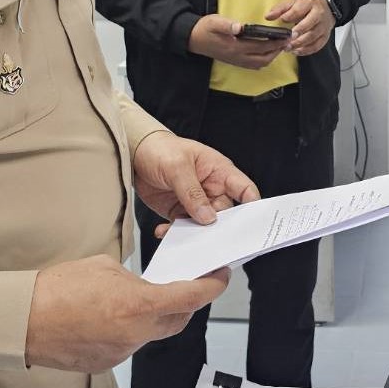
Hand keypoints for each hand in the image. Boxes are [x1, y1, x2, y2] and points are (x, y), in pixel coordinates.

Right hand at [25, 254, 229, 372]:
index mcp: (139, 305)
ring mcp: (122, 352)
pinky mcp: (107, 363)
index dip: (212, 286)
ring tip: (138, 297)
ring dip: (155, 315)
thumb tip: (144, 285)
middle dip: (188, 301)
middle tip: (188, 283)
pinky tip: (113, 315)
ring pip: (154, 333)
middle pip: (179, 319)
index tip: (221, 276)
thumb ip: (134, 278)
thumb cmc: (57, 290)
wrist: (23, 320)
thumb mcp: (106, 267)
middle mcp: (135, 334)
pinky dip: (131, 329)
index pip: (191, 297)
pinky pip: (131, 344)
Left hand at [133, 130, 260, 224]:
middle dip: (217, 227)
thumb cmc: (162, 150)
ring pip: (204, 225)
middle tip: (207, 238)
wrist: (136, 154)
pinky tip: (163, 230)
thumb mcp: (177, 167)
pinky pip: (183, 228)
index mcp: (219, 172)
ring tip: (176, 233)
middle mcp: (212, 189)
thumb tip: (208, 217)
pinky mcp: (180, 211)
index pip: (244, 189)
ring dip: (192, 233)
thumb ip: (192, 192)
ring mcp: (196, 202)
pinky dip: (174, 233)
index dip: (252, 206)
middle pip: (225, 214)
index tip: (250, 224)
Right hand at [187, 13, 288, 68]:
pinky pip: (253, 65)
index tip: (286, 38)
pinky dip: (263, 60)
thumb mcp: (215, 22)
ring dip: (271, 56)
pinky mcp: (234, 61)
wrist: (193, 39)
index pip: (261, 47)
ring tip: (279, 47)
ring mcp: (236, 61)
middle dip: (277, 51)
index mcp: (235, 47)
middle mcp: (237, 57)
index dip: (275, 43)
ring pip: (260, 63)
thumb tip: (240, 27)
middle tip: (287, 42)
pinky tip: (266, 53)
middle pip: (263, 58)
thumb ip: (228, 25)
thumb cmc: (205, 28)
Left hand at [264, 0, 333, 56]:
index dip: (290, 15)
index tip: (282, 20)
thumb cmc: (307, 7)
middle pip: (309, 24)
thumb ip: (280, 9)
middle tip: (286, 39)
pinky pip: (316, 46)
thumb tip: (268, 16)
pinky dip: (305, 50)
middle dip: (297, 32)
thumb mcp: (293, 3)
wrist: (326, 8)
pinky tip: (296, 51)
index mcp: (310, 4)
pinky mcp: (325, 37)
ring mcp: (323, 27)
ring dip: (299, 44)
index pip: (300, 9)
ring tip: (288, 47)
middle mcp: (319, 15)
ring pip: (312, 37)